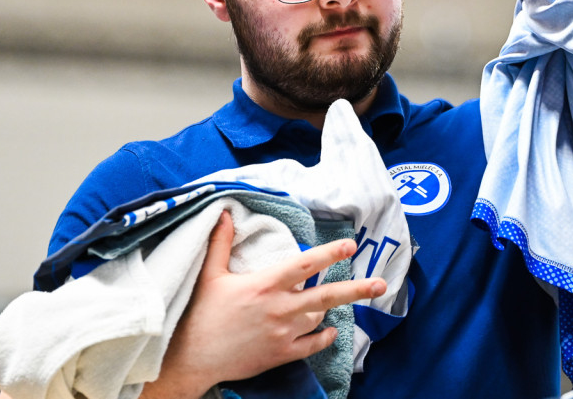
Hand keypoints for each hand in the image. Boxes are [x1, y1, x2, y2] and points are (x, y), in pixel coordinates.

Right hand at [141, 211, 386, 398]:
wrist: (191, 359)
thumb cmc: (200, 314)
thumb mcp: (209, 274)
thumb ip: (220, 242)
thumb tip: (223, 212)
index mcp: (264, 285)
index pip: (304, 264)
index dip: (330, 253)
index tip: (350, 245)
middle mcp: (279, 308)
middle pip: (326, 296)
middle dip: (356, 289)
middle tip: (381, 284)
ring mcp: (283, 333)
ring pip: (319, 317)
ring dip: (327, 307)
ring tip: (329, 299)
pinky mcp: (281, 354)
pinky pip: (313, 345)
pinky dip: (324, 336)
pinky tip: (329, 329)